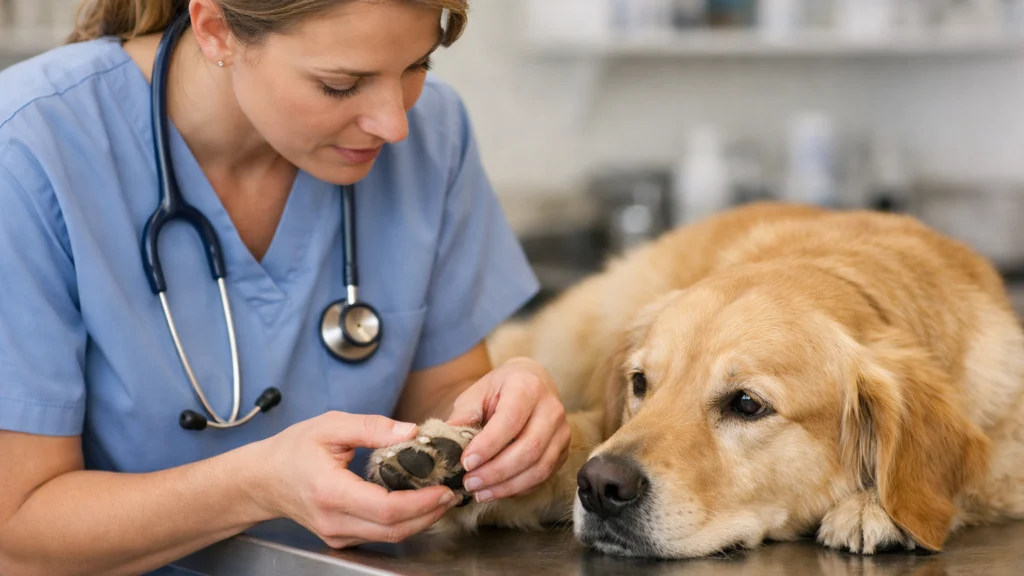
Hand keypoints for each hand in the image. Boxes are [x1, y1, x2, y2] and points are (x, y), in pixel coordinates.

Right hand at [254, 412, 459, 547]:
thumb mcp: (331, 425)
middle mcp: (334, 520)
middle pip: (394, 529)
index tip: (443, 489)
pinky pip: (379, 535)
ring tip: (441, 497)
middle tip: (452, 493)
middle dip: (429, 513)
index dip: (421, 503)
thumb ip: (372, 427)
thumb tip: (411, 432)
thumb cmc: (294, 450)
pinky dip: (403, 522)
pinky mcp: (340, 539)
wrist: (263, 480)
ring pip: (389, 537)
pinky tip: (417, 504)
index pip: (385, 508)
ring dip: (421, 520)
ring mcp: (336, 535)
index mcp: (331, 491)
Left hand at [446, 357, 569, 502]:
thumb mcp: (477, 393)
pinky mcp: (562, 450)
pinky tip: (496, 490)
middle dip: (496, 471)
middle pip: (529, 448)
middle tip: (469, 482)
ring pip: (540, 467)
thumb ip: (464, 416)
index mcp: (527, 387)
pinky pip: (543, 476)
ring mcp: (562, 431)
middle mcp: (551, 409)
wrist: (530, 382)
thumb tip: (446, 444)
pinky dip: (518, 488)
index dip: (488, 445)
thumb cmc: (499, 390)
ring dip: (507, 485)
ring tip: (479, 492)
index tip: (466, 463)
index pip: (511, 420)